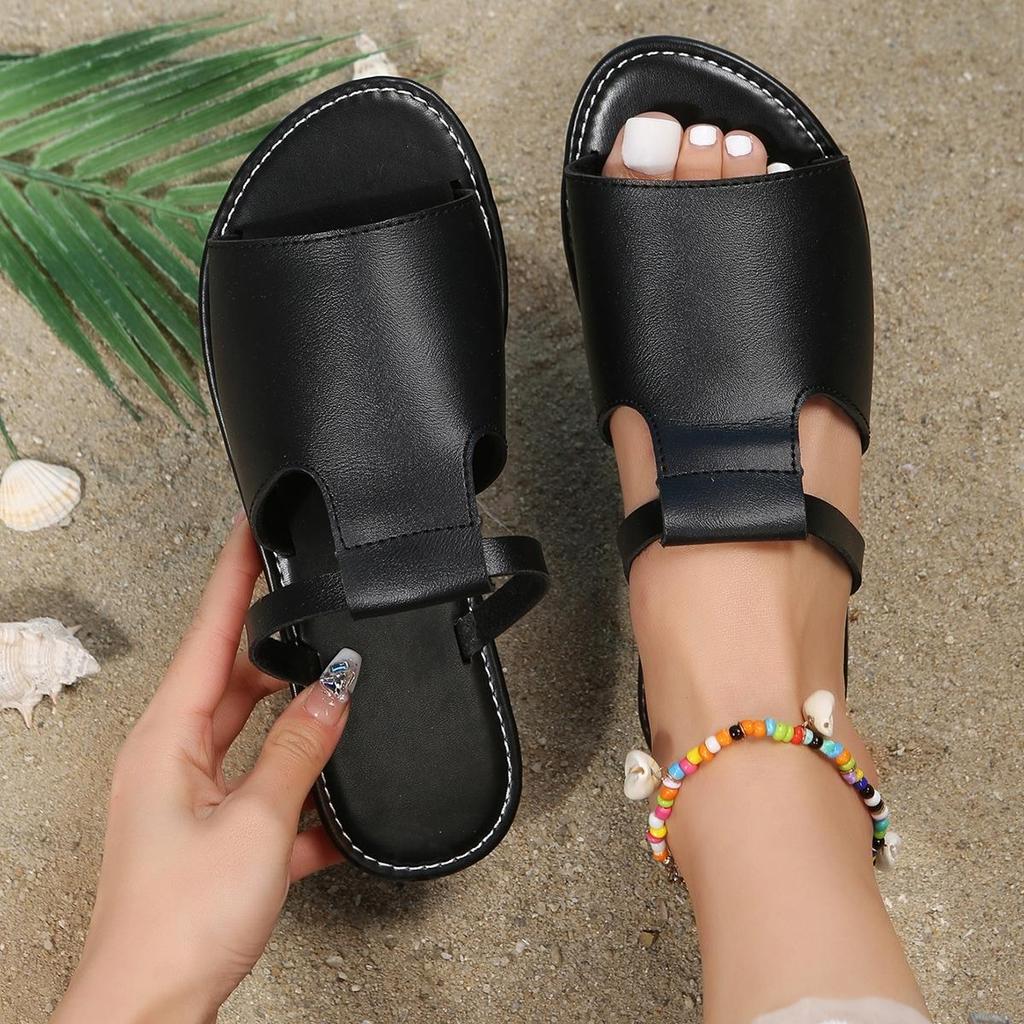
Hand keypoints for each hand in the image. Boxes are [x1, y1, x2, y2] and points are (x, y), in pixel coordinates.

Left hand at [53, 519, 349, 1023]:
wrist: (151, 1012)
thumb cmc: (176, 925)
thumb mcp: (256, 822)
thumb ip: (301, 748)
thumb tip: (336, 687)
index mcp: (167, 738)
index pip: (209, 632)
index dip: (234, 576)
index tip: (252, 528)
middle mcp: (173, 757)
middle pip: (232, 676)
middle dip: (278, 646)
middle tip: (317, 612)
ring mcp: (191, 797)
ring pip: (253, 732)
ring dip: (295, 720)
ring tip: (337, 698)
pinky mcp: (212, 834)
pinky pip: (265, 790)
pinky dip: (301, 791)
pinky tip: (337, 806)